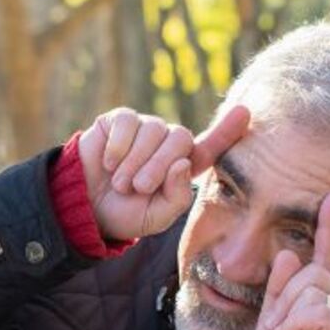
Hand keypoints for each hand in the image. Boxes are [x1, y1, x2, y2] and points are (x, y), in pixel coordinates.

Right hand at [78, 104, 250, 242]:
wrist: (85, 208)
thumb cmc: (125, 214)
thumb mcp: (156, 217)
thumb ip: (176, 197)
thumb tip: (183, 163)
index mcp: (183, 167)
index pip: (210, 147)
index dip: (227, 130)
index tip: (244, 112)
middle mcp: (168, 143)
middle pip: (180, 138)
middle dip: (158, 166)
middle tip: (138, 188)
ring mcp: (145, 128)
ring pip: (154, 129)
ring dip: (135, 161)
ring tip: (120, 182)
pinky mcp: (120, 120)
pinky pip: (128, 122)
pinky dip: (118, 146)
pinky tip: (109, 162)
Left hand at [250, 191, 329, 329]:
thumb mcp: (270, 317)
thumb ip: (279, 286)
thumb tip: (287, 253)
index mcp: (322, 298)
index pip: (327, 256)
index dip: (329, 226)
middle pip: (312, 271)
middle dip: (283, 298)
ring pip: (313, 288)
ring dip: (285, 316)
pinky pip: (318, 310)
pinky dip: (294, 325)